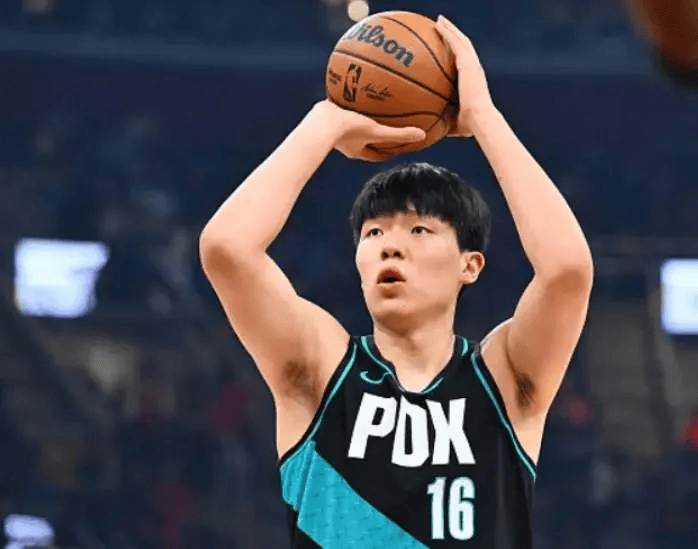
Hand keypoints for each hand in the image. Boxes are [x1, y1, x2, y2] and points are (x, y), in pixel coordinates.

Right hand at [314, 100, 425, 161]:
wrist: (320, 122)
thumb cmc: (347, 130)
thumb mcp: (377, 131)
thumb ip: (399, 134)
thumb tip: (422, 136)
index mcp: (357, 149)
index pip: (377, 155)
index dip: (389, 153)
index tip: (399, 149)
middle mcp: (346, 142)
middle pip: (366, 140)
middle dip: (377, 136)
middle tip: (389, 129)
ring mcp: (336, 129)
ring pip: (355, 124)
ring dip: (364, 118)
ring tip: (373, 107)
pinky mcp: (329, 114)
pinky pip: (345, 107)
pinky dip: (352, 101)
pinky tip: (358, 87)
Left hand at [435, 15, 494, 136]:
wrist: (479, 119)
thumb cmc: (469, 125)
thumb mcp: (452, 122)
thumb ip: (443, 121)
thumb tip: (430, 129)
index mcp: (472, 81)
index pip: (464, 63)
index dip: (456, 53)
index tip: (447, 48)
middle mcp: (474, 69)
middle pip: (463, 47)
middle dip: (453, 35)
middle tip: (441, 27)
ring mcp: (472, 65)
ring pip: (461, 41)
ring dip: (450, 29)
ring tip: (439, 20)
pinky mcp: (468, 63)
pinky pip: (456, 43)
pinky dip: (448, 32)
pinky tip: (438, 25)